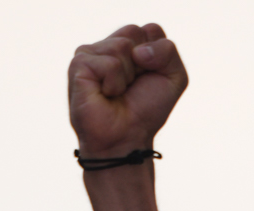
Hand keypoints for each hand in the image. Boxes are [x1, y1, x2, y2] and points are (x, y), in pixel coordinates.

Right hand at [68, 23, 186, 158]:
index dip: (158, 57)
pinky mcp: (79, 64)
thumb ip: (168, 51)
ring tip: (116, 92)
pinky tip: (105, 94)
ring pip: (122, 46)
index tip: (148, 78)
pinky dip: (114, 83)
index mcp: (129, 43)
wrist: (127, 138)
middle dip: (144, 64)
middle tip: (131, 86)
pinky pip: (109, 63)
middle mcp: (108, 44)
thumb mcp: (174, 78)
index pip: (151, 30)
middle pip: (135, 32)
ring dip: (128, 76)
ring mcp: (90, 52)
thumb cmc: (146, 110)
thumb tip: (137, 50)